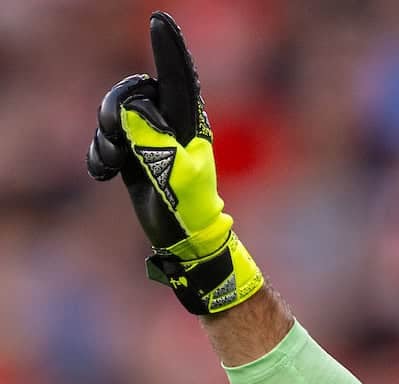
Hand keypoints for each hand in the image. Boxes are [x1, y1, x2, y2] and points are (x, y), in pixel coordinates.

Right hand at [87, 11, 263, 314]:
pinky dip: (99, 155)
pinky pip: (105, 140)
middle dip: (114, 110)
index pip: (177, 76)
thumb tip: (129, 114)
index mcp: (189, 121)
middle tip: (116, 138)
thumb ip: (150, 137)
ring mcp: (151, 137)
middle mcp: (171, 123)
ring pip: (113, 117)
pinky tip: (105, 174)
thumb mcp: (172, 171)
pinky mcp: (135, 152)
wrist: (185, 238)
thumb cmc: (186, 206)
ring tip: (118, 164)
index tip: (159, 21)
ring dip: (106, 140)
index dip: (168, 48)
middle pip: (131, 92)